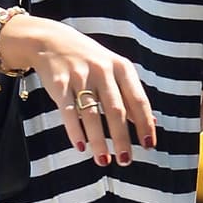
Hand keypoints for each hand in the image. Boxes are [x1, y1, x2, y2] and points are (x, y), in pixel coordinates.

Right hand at [8, 15, 156, 163]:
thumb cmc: (89, 60)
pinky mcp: (59, 83)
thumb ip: (130, 94)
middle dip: (122, 138)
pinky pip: (68, 112)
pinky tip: (81, 147)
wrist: (51, 41)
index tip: (148, 145)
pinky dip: (75, 132)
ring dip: (98, 141)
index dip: (145, 124)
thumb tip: (150, 123)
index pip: (138, 100)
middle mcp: (102, 70)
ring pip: (92, 115)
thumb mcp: (113, 69)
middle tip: (125, 161)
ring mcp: (80, 76)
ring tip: (103, 161)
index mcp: (121, 67)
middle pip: (116, 110)